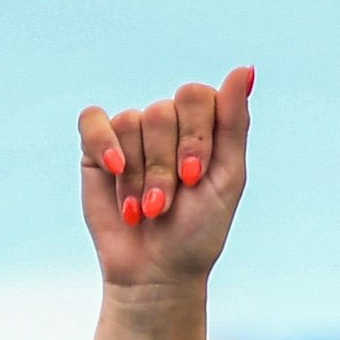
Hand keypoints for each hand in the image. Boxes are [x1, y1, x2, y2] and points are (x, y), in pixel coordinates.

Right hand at [78, 66, 253, 289]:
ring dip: (139, 175)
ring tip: (145, 209)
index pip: (197, 97)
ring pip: (131, 122)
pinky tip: (113, 167)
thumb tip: (247, 68)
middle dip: (165, 166)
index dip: (194, 138)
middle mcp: (168, 123)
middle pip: (163, 112)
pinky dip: (103, 143)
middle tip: (167, 204)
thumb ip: (235, 124)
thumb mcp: (226, 179)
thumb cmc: (198, 231)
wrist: (157, 271)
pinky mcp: (96, 146)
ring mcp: (132, 132)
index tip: (195, 179)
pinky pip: (93, 120)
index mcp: (204, 126)